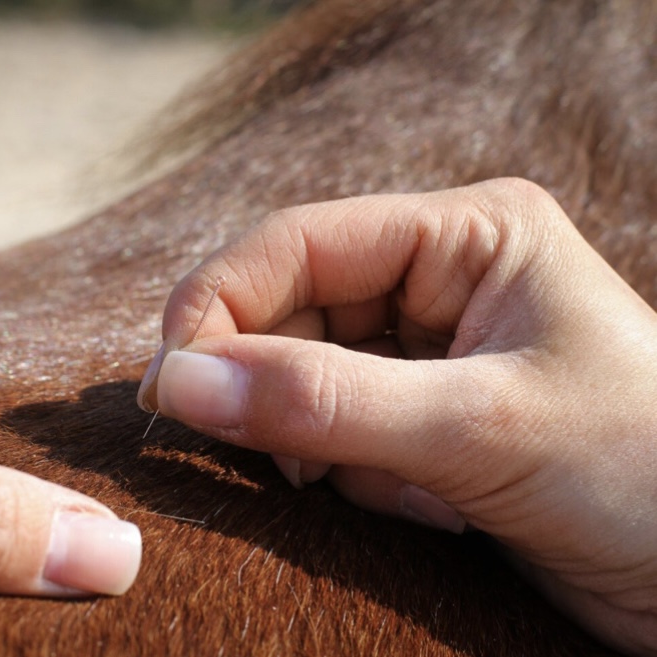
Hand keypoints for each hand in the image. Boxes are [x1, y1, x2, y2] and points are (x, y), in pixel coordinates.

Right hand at [138, 179, 656, 654]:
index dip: (220, 304)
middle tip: (249, 450)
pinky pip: (335, 432)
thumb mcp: (477, 427)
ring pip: (305, 377)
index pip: (299, 244)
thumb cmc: (643, 475)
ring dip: (317, 440)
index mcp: (469, 235)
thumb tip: (182, 382)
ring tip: (386, 490)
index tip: (172, 382)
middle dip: (267, 382)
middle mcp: (442, 281)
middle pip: (291, 310)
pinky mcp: (424, 420)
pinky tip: (420, 509)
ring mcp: (430, 353)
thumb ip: (323, 401)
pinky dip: (349, 476)